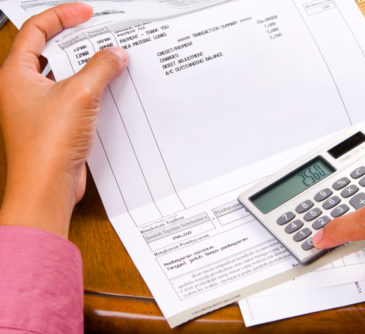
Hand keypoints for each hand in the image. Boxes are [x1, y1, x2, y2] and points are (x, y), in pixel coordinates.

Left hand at [0, 3, 127, 236]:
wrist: (47, 186)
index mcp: (14, 74)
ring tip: (110, 60)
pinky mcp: (54, 123)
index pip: (35, 31)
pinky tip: (109, 89)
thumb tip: (115, 54)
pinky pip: (73, 97)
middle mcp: (22, 89)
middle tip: (101, 35)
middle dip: (76, 41)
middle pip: (49, 51)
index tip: (86, 13)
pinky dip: (90, 90)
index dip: (61, 16)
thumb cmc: (48, 144)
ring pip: (63, 76)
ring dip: (86, 68)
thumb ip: (100, 68)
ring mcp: (38, 107)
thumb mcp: (80, 94)